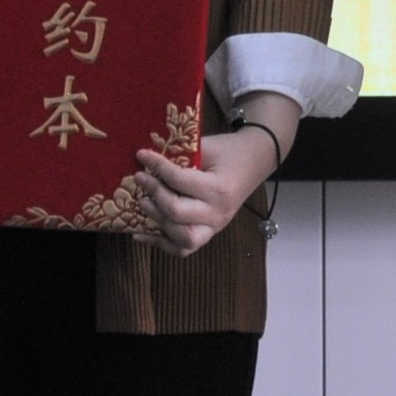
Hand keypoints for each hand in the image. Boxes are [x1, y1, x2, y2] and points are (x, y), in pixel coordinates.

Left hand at [134, 91, 298, 258]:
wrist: (254, 161)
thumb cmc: (229, 151)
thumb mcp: (207, 146)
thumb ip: (180, 155)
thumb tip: (147, 159)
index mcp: (218, 189)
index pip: (180, 180)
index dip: (157, 166)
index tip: (141, 154)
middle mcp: (217, 213)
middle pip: (177, 213)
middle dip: (154, 194)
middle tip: (140, 178)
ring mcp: (214, 227)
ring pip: (180, 238)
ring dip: (157, 220)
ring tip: (144, 202)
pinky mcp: (209, 234)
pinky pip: (183, 249)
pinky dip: (160, 244)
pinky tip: (140, 234)